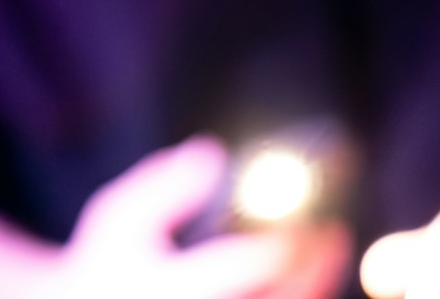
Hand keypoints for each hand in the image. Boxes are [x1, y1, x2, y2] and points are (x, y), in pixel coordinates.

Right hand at [55, 136, 350, 298]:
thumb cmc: (105, 262)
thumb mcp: (118, 215)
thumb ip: (163, 185)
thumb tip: (213, 155)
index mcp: (166, 288)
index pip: (238, 266)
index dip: (284, 242)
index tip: (313, 219)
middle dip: (310, 268)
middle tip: (333, 236)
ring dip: (309, 286)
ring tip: (326, 253)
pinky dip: (292, 295)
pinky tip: (303, 278)